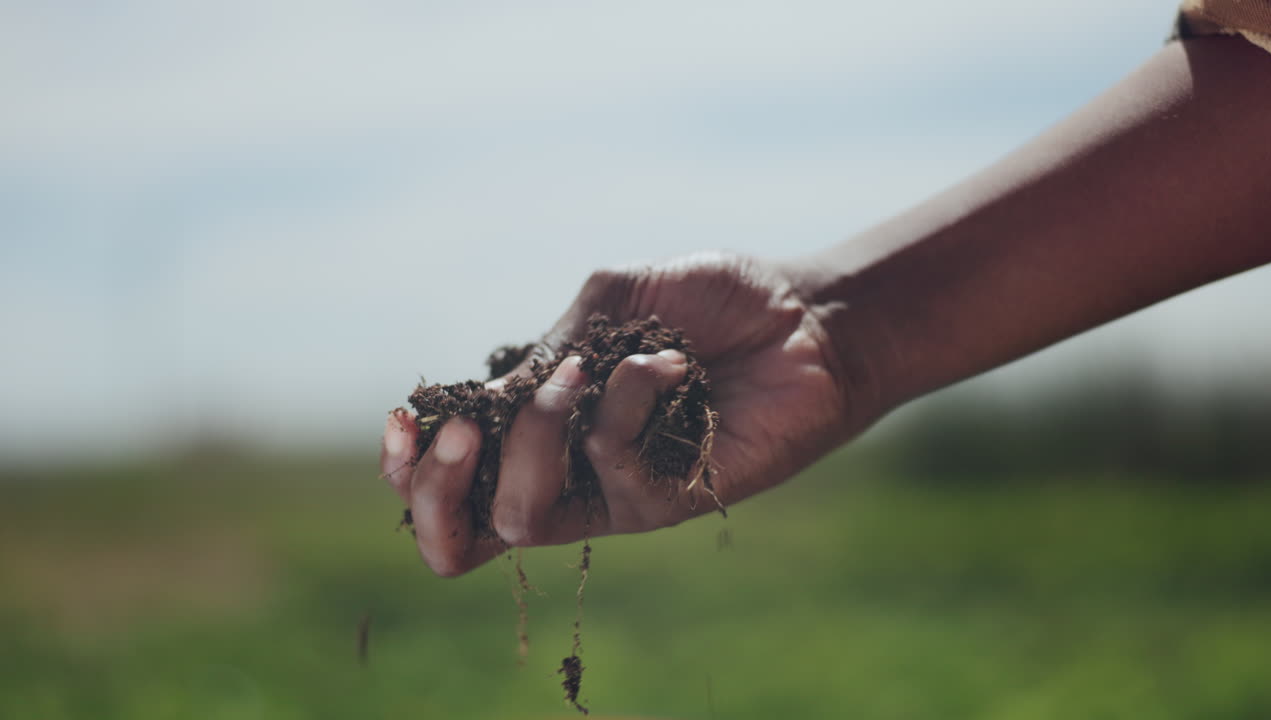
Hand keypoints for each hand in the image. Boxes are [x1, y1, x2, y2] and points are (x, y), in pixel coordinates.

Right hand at [381, 251, 878, 575]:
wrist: (806, 315)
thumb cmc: (712, 302)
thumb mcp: (612, 301)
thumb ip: (551, 347)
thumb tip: (493, 397)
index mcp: (543, 425)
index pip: (454, 479)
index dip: (410, 467)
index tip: (401, 415)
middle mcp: (570, 470)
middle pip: (470, 529)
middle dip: (440, 484)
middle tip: (469, 426)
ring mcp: (617, 492)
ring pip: (527, 514)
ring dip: (531, 438)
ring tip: (577, 373)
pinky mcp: (671, 500)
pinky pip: (613, 469)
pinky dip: (626, 400)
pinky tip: (666, 361)